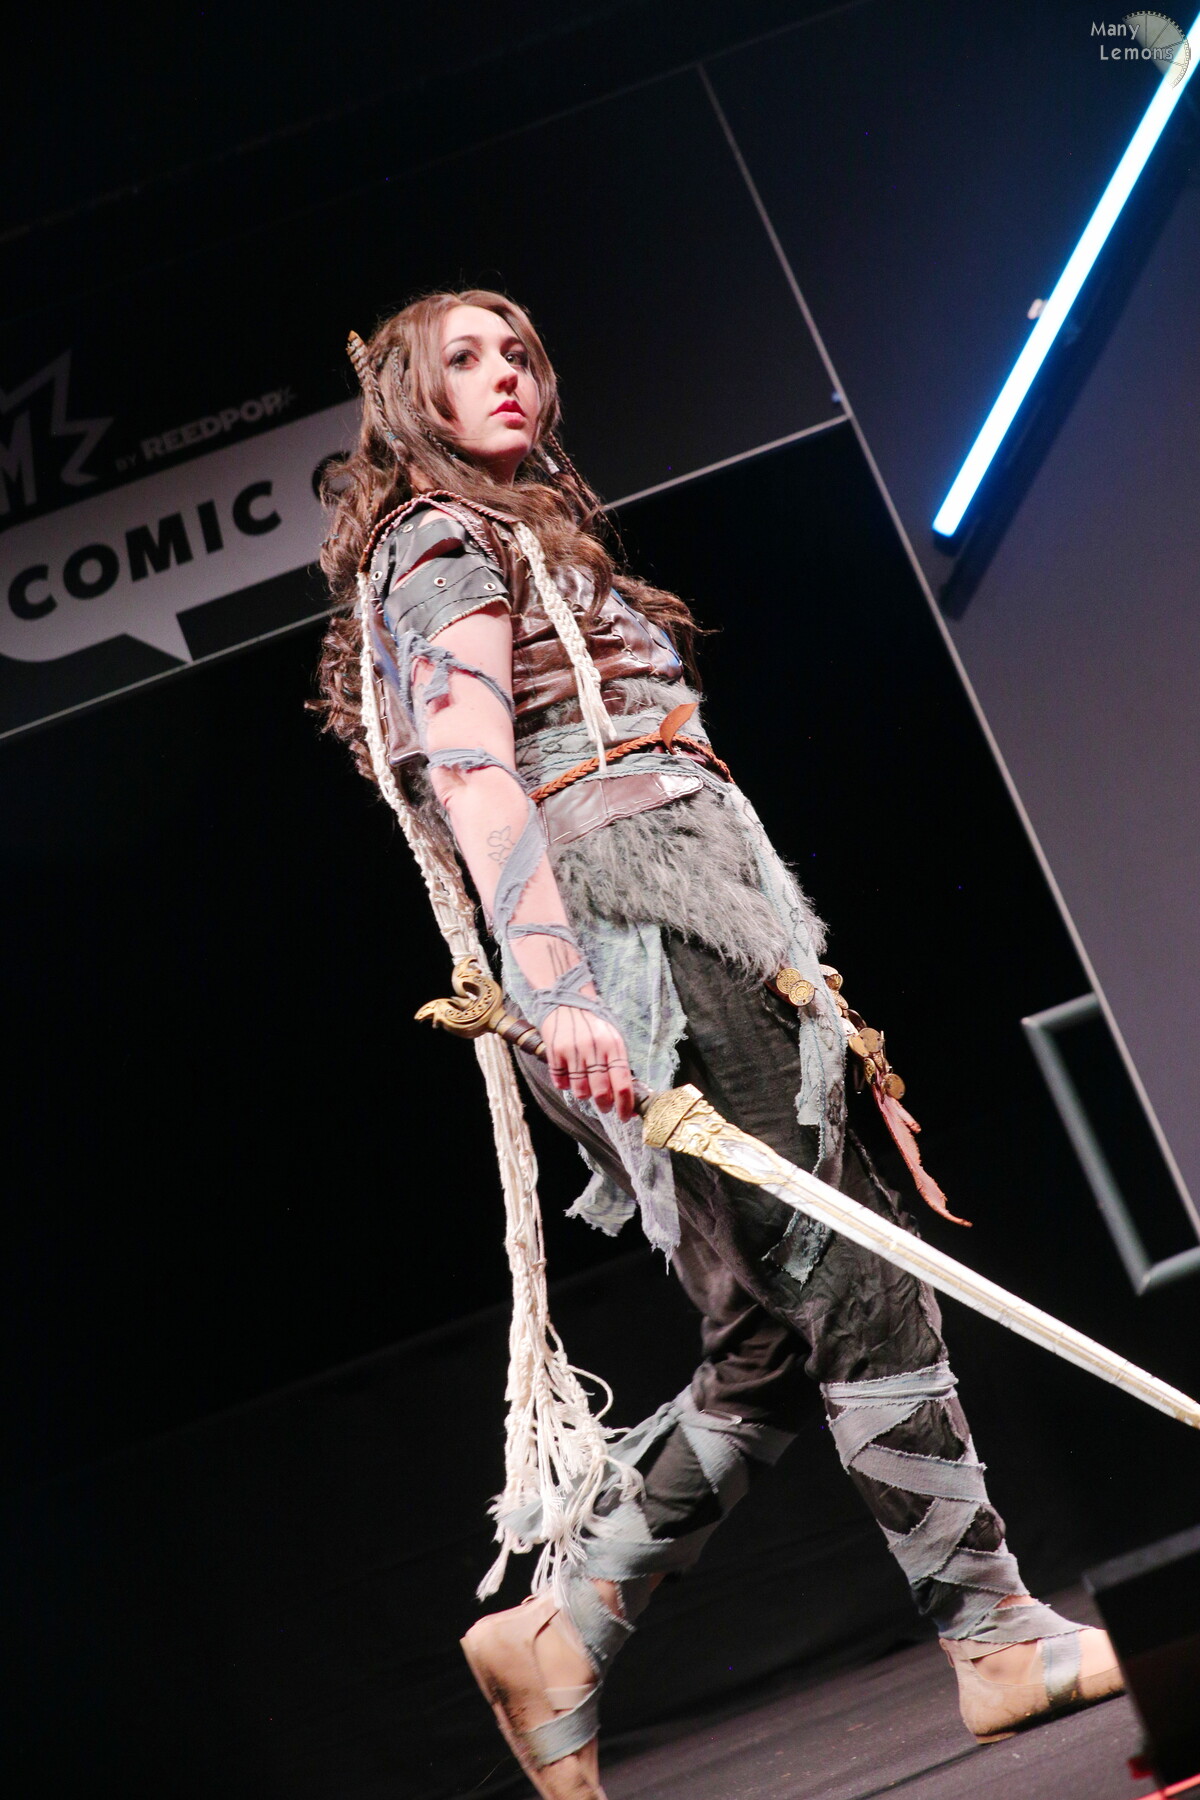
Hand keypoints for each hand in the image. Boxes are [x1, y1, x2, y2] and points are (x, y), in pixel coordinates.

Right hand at [542, 1004, 636, 1122]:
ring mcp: (573, 1050)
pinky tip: (568, 1077)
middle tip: (605, 1106)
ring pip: (580, 1090)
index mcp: (614, 1046)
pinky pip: (560, 1081)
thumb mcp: (613, 1037)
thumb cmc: (594, 1023)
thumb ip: (619, 1064)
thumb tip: (627, 1096)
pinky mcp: (555, 1051)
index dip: (625, 1105)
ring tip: (585, 1088)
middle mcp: (595, 1049)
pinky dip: (564, 1084)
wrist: (567, 1000)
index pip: (622, 1084)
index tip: (624, 1116)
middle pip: (601, 1091)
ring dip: (584, 1094)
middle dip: (605, 1105)